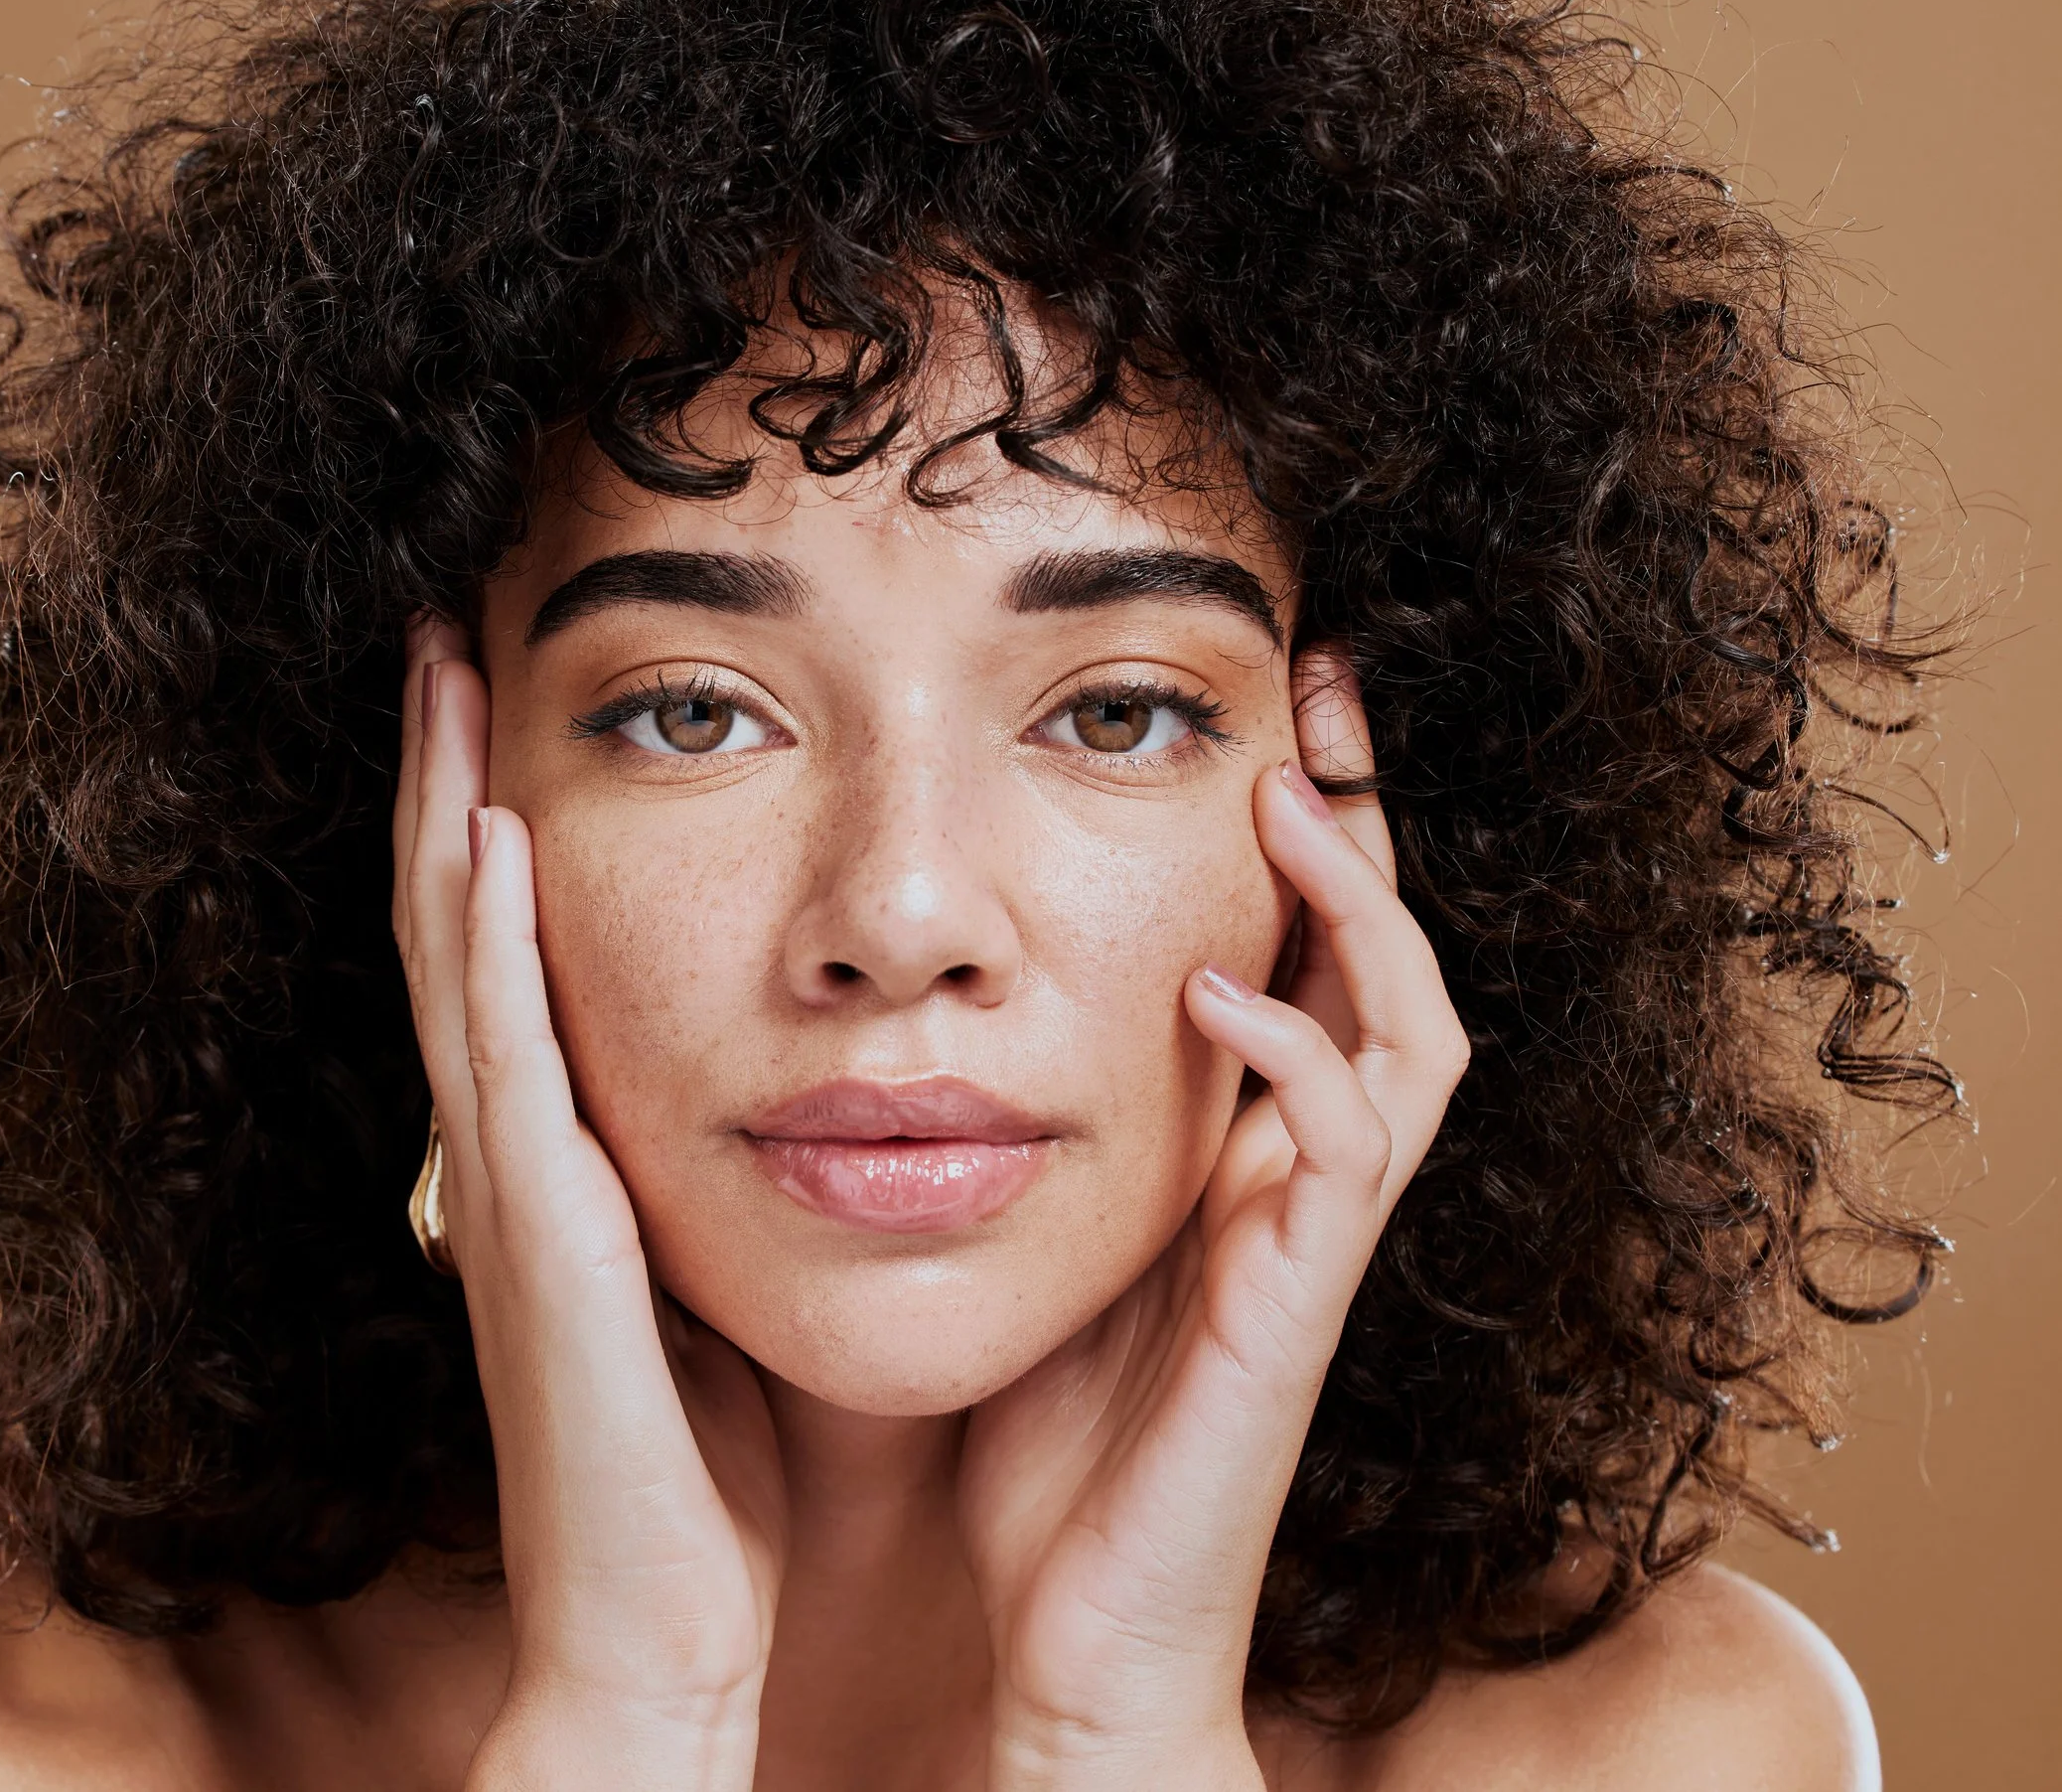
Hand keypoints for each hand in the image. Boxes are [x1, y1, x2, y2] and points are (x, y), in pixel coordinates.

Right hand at [394, 621, 785, 1791]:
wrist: (665, 1637)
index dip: (487, 810)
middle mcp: (511, 1153)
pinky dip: (484, 944)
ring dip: (439, 807)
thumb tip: (781, 1072)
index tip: (503, 678)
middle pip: (453, 917)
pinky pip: (504, 1065)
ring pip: (453, 959)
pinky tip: (486, 833)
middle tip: (439, 622)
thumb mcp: (711, 1277)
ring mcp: (509, 1192)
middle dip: (441, 766)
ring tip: (442, 668)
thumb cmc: (706, 1472)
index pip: (509, 944)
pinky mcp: (536, 1244)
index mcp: (559, 1154)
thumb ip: (709, 1173)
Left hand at [958, 648, 1469, 1791]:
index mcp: (1232, 1147)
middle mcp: (1295, 1177)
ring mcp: (1310, 1238)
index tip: (1254, 697)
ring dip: (1360, 906)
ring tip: (1285, 800)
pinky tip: (1214, 990)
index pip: (1295, 949)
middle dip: (1365, 818)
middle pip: (1388, 957)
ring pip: (1416, 1030)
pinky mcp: (1297, 1306)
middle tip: (1322, 686)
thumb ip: (1004, 1120)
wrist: (1065, 1631)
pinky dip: (1299, 1055)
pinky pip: (1351, 1151)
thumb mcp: (1018, 1231)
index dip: (1297, 826)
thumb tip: (901, 988)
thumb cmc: (1035, 1437)